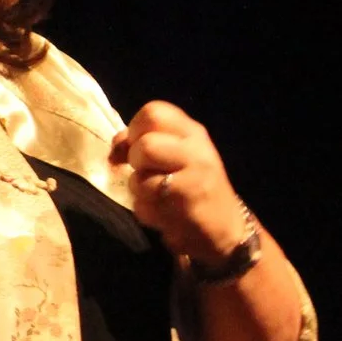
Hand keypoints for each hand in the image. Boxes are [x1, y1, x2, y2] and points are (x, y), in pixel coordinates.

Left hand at [109, 100, 246, 262]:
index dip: (134, 130)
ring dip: (140, 192)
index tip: (135, 148)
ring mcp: (195, 175)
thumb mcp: (172, 157)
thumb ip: (144, 142)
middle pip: (144, 145)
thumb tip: (116, 147)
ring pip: (140, 177)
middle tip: (148, 175)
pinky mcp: (188, 201)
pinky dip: (146, 211)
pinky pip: (145, 202)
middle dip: (135, 164)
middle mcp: (197, 148)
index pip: (153, 111)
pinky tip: (164, 214)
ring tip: (160, 198)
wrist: (225, 229)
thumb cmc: (191, 188)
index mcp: (191, 132)